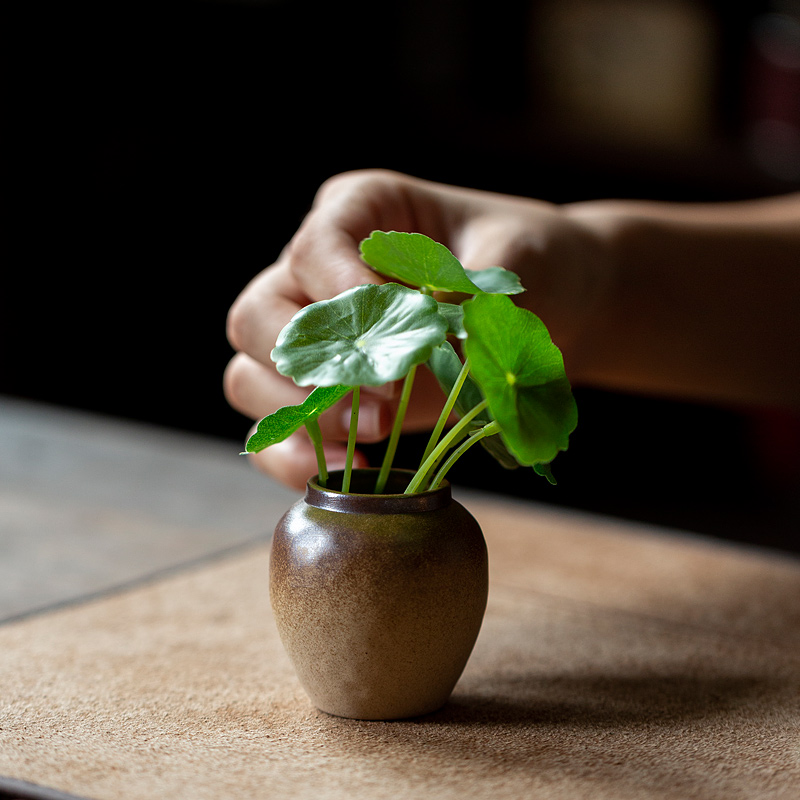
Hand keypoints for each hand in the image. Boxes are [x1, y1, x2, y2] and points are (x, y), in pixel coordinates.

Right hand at [224, 169, 606, 488]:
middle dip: (312, 367)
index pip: (314, 248)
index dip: (338, 293)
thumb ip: (468, 295)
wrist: (549, 301)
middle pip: (257, 316)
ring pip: (250, 376)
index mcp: (357, 210)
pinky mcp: (329, 392)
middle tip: (383, 400)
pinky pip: (279, 431)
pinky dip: (301, 458)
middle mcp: (317, 272)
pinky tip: (355, 473)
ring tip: (372, 440)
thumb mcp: (514, 258)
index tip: (393, 339)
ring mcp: (318, 337)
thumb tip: (424, 354)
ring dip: (300, 417)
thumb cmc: (532, 260)